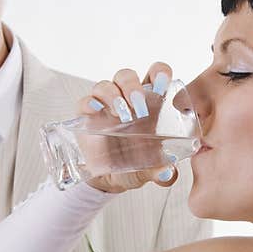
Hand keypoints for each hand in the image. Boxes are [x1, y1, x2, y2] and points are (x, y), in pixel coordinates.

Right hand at [78, 62, 179, 193]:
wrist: (110, 179)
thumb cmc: (135, 164)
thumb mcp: (151, 170)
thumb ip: (162, 172)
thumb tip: (167, 172)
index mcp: (149, 102)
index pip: (155, 74)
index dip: (159, 72)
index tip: (163, 84)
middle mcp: (125, 98)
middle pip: (126, 76)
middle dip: (133, 86)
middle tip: (139, 108)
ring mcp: (104, 105)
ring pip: (106, 85)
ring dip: (113, 95)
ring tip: (121, 115)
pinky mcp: (86, 115)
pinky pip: (85, 101)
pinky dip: (90, 102)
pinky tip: (96, 111)